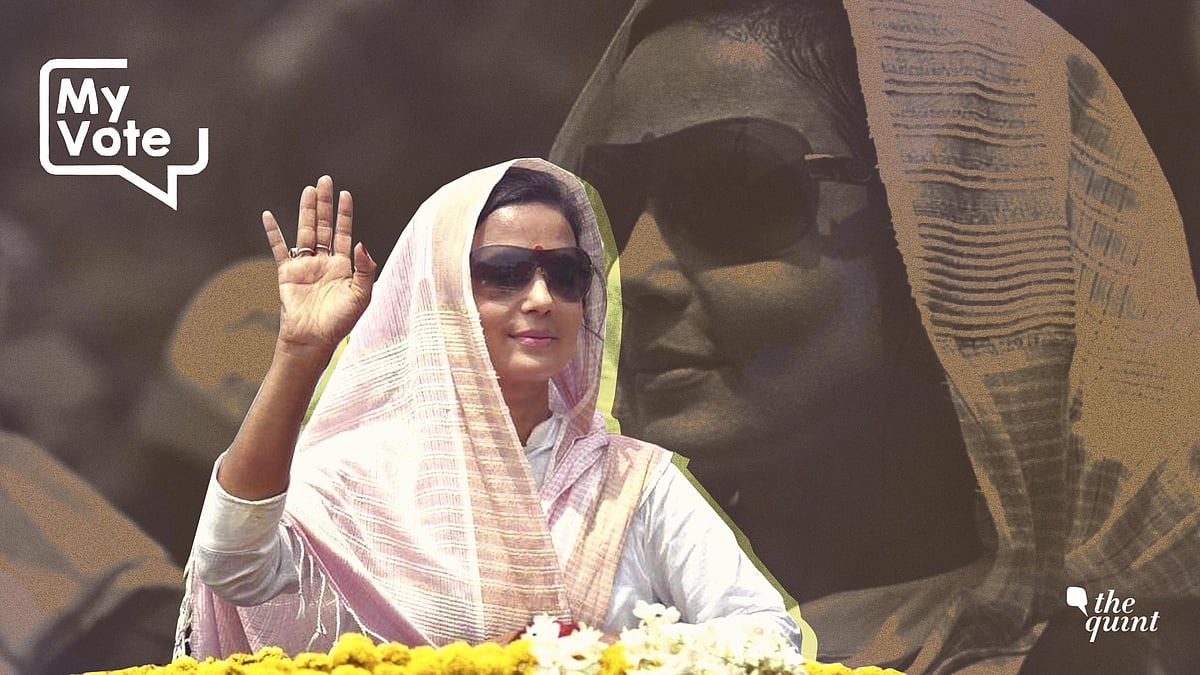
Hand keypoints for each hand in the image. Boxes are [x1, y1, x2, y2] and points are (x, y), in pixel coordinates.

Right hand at [263, 175, 376, 356]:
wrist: (313, 339)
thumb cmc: (340, 322)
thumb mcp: (362, 295)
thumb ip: (366, 269)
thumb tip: (361, 242)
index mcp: (343, 267)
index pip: (344, 233)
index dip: (345, 214)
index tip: (345, 194)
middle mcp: (324, 262)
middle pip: (324, 226)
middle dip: (325, 204)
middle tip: (325, 180)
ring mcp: (305, 266)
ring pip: (305, 232)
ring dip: (306, 211)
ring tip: (308, 190)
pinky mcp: (287, 273)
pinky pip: (279, 249)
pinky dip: (273, 233)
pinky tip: (269, 216)